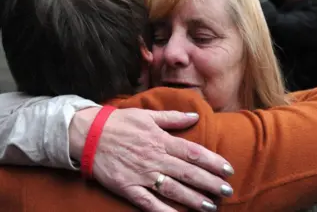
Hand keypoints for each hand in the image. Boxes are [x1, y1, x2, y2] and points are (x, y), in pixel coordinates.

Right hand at [70, 108, 233, 211]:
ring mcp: (142, 175)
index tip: (228, 169)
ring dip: (194, 199)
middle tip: (227, 191)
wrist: (88, 135)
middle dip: (210, 183)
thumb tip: (196, 116)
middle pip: (188, 173)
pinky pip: (149, 203)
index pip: (193, 152)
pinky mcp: (128, 188)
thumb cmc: (119, 123)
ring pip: (173, 189)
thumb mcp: (147, 115)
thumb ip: (173, 117)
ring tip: (211, 206)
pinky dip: (165, 211)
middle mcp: (154, 158)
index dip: (213, 162)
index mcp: (160, 140)